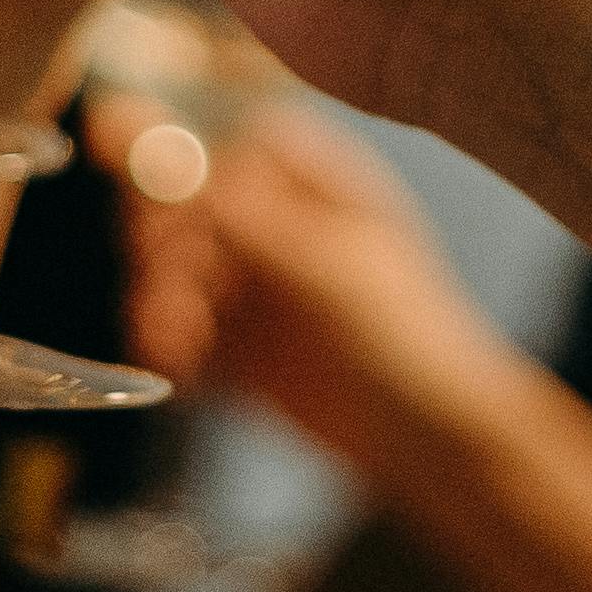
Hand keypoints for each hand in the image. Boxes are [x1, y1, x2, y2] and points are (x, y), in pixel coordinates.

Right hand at [101, 104, 503, 464]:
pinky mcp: (240, 345)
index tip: (174, 209)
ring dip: (164, 296)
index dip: (199, 171)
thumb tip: (169, 156)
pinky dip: (170, 342)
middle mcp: (283, 229)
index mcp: (321, 189)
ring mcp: (259, 288)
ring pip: (181, 271)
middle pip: (195, 208)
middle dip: (170, 241)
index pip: (241, 153)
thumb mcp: (326, 270)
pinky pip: (184, 329)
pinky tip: (177, 361)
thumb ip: (244, 217)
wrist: (427, 437)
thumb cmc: (405, 337)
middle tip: (169, 278)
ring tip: (177, 336)